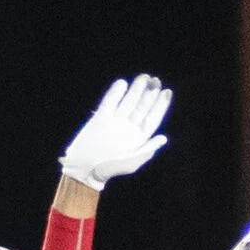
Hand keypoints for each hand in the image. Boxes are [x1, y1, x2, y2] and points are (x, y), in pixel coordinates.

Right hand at [59, 75, 170, 190]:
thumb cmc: (109, 171)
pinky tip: (121, 83)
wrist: (83, 172)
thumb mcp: (130, 164)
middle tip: (155, 81)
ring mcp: (114, 122)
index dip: (160, 105)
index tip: (166, 92)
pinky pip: (109, 103)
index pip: (153, 118)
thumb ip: (146, 151)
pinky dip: (115, 93)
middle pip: (142, 106)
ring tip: (143, 77)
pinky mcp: (99, 119)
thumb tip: (163, 138)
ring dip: (136, 90)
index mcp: (139, 137)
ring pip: (128, 102)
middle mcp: (129, 127)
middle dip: (149, 93)